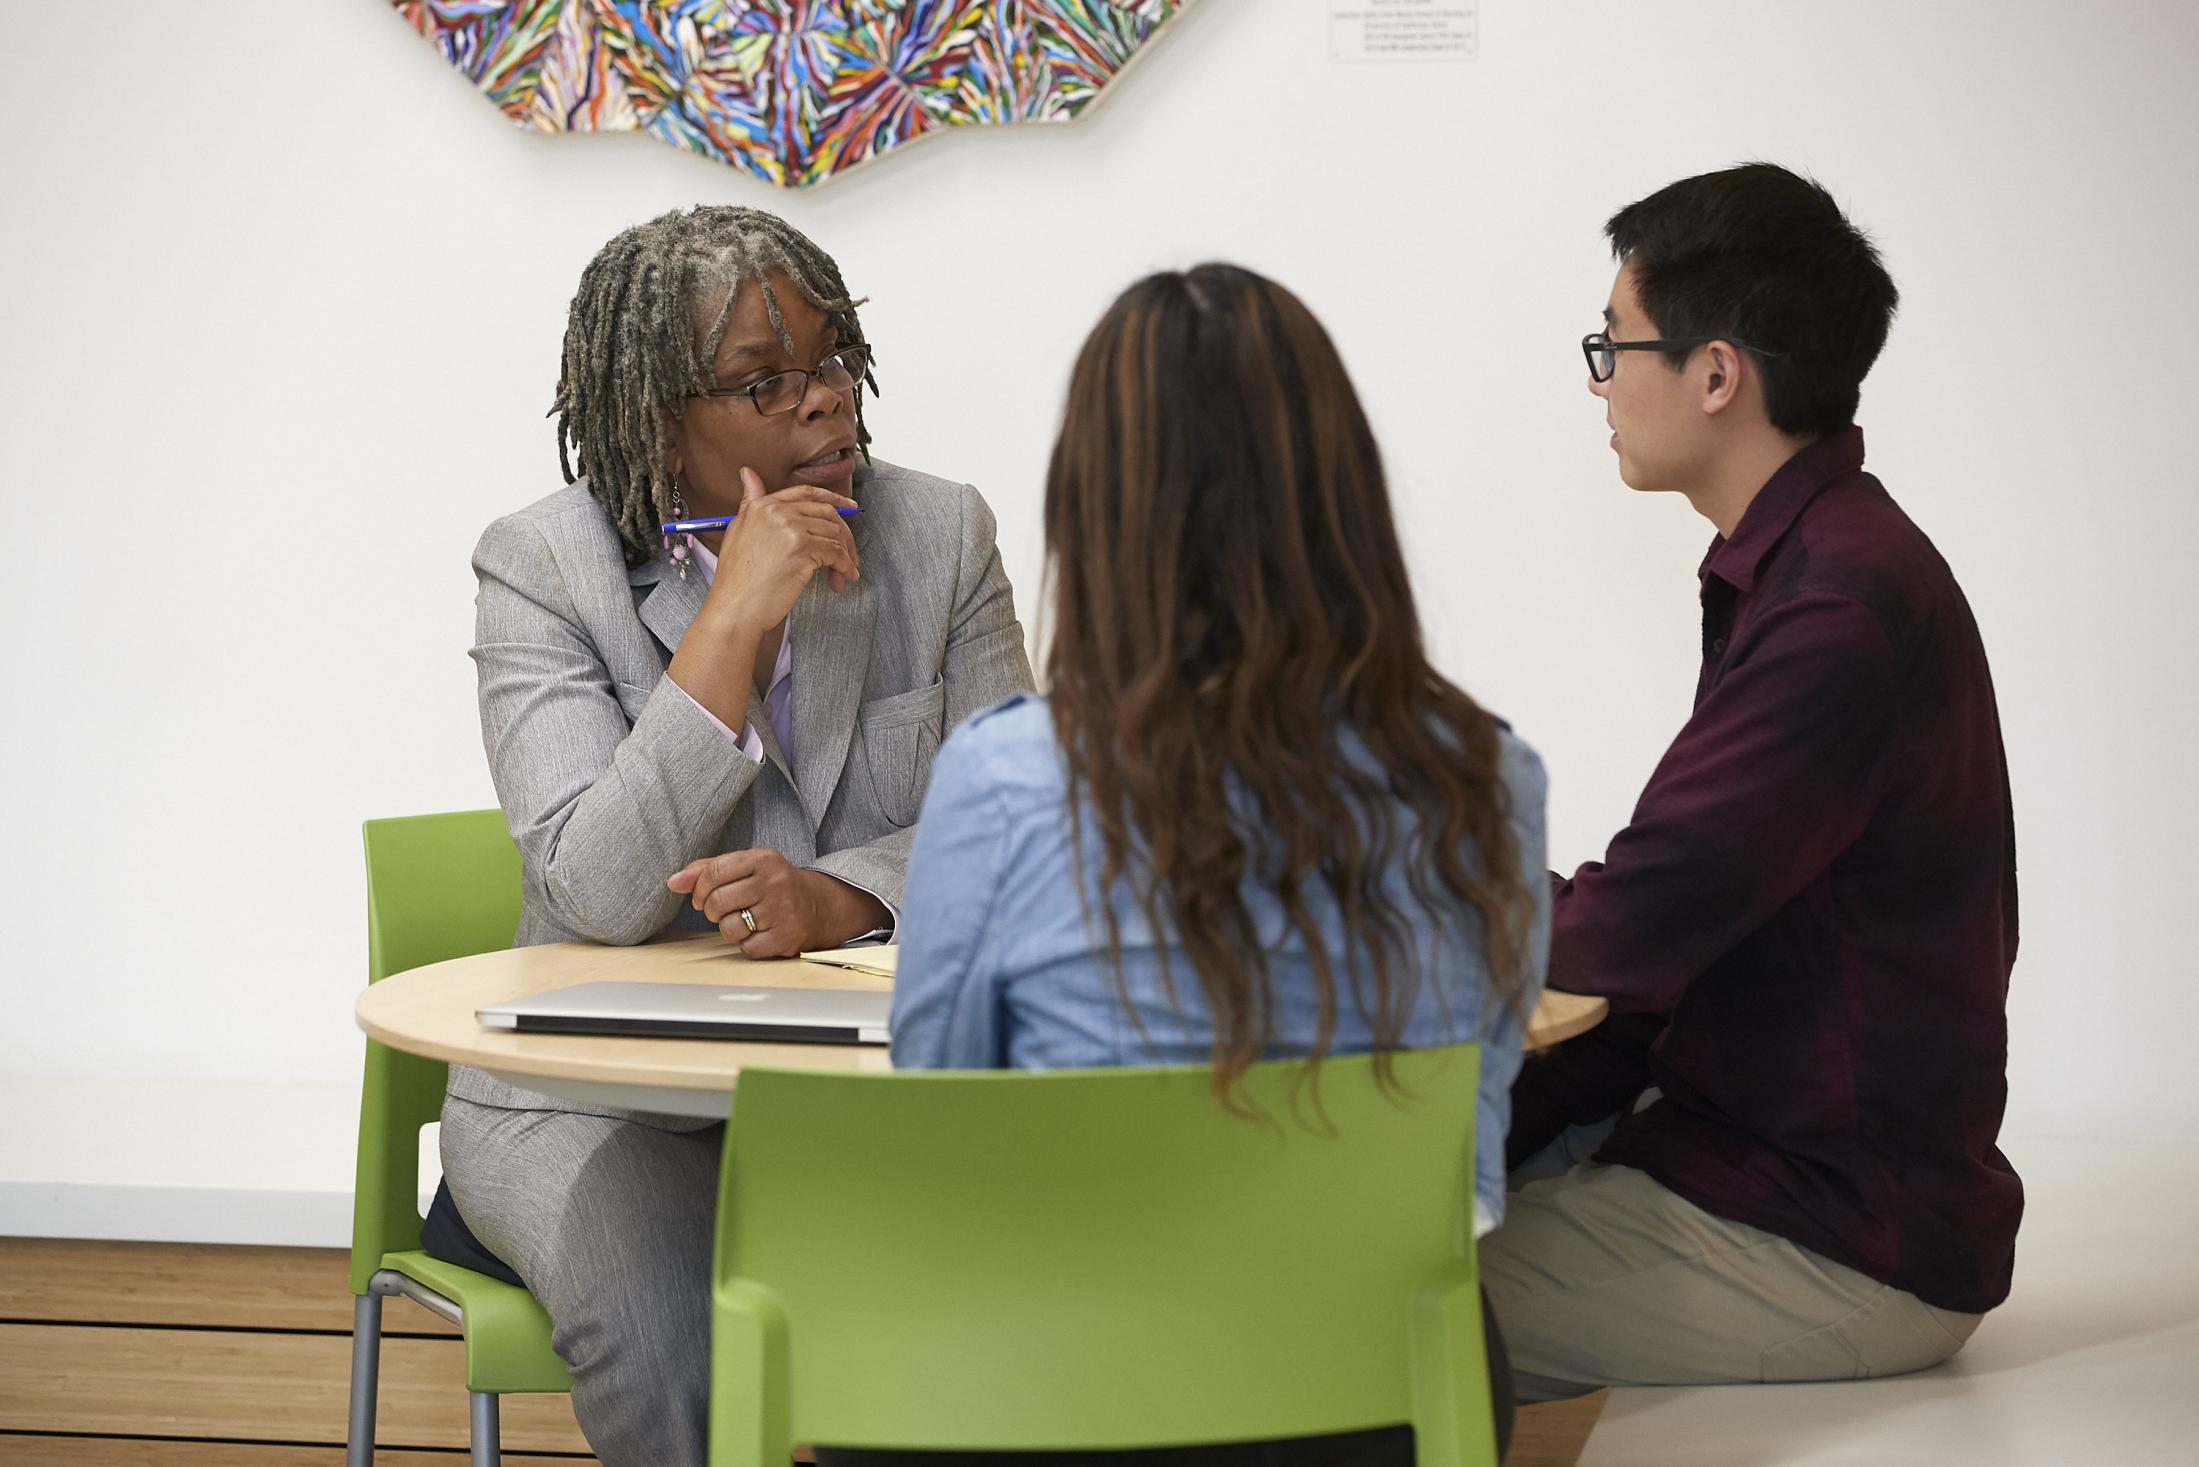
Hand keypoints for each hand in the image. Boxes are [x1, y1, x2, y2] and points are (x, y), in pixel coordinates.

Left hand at [667, 848, 889, 958]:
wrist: (820, 906)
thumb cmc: (773, 885)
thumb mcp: (746, 867)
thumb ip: (708, 870)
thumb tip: (673, 882)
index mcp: (763, 859)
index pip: (713, 873)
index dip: (699, 889)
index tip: (701, 897)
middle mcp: (775, 882)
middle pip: (718, 902)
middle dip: (711, 911)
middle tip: (721, 911)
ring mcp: (782, 911)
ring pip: (729, 928)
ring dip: (729, 929)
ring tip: (743, 921)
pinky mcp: (787, 937)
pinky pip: (747, 948)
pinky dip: (747, 944)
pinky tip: (760, 933)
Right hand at [702, 467, 859, 632]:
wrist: (734, 608)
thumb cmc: (737, 581)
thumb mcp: (739, 532)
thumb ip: (750, 503)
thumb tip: (748, 473)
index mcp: (761, 506)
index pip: (806, 494)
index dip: (832, 499)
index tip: (849, 507)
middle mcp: (776, 512)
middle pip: (826, 513)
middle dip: (843, 535)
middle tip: (849, 556)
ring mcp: (790, 529)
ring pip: (834, 534)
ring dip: (844, 556)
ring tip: (842, 575)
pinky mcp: (803, 549)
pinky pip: (836, 553)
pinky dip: (845, 567)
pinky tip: (843, 578)